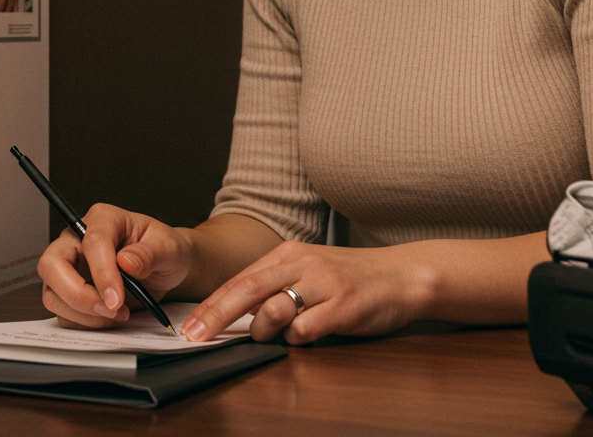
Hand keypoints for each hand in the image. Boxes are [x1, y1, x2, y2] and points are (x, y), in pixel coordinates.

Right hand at [37, 203, 191, 328]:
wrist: (166, 269)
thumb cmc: (164, 251)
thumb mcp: (168, 248)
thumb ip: (149, 253)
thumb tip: (126, 262)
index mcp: (103, 219)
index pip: (90, 242)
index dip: (101, 273)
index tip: (117, 299)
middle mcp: (78, 240)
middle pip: (52, 264)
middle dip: (77, 294)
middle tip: (110, 309)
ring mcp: (71, 266)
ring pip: (52, 293)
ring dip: (83, 314)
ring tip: (118, 314)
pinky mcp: (70, 291)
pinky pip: (63, 313)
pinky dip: (84, 323)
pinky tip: (110, 318)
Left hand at [180, 241, 427, 345]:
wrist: (401, 275)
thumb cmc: (351, 278)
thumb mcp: (307, 271)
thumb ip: (275, 285)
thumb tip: (237, 310)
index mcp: (287, 254)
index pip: (239, 280)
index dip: (212, 305)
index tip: (191, 326)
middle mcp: (301, 264)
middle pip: (247, 291)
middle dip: (216, 316)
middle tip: (196, 336)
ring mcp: (322, 284)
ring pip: (274, 310)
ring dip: (265, 330)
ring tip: (272, 335)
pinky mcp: (342, 306)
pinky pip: (307, 328)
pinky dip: (299, 338)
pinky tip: (307, 334)